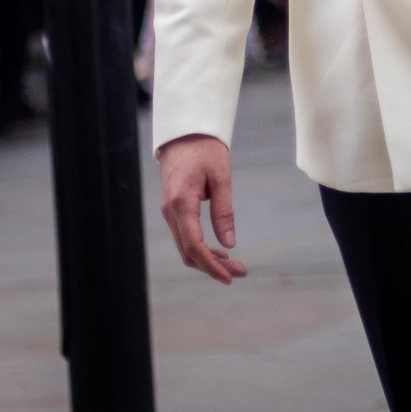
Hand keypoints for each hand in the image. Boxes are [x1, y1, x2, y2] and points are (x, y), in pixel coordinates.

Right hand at [158, 135, 248, 283]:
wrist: (185, 134)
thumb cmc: (205, 151)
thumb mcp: (221, 178)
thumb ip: (224, 211)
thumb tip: (229, 243)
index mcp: (181, 203)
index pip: (194, 244)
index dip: (211, 265)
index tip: (229, 276)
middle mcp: (170, 212)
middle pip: (188, 251)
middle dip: (213, 266)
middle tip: (241, 272)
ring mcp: (169, 212)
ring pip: (185, 247)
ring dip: (208, 260)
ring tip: (234, 265)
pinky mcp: (173, 210)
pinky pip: (185, 236)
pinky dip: (201, 248)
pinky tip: (219, 252)